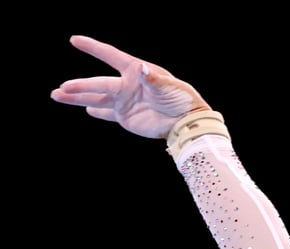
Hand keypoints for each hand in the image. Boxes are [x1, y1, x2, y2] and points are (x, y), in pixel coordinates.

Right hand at [50, 35, 209, 139]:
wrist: (186, 122)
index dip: (93, 47)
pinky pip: (107, 113)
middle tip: (61, 89)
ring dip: (77, 98)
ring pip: (95, 98)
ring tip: (57, 95)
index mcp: (135, 71)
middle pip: (97, 84)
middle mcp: (126, 85)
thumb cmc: (181, 98)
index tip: (74, 40)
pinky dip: (97, 112)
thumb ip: (152, 77)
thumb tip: (141, 68)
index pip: (110, 56)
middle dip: (79, 86)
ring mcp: (125, 101)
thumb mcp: (168, 86)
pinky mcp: (126, 117)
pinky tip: (86, 109)